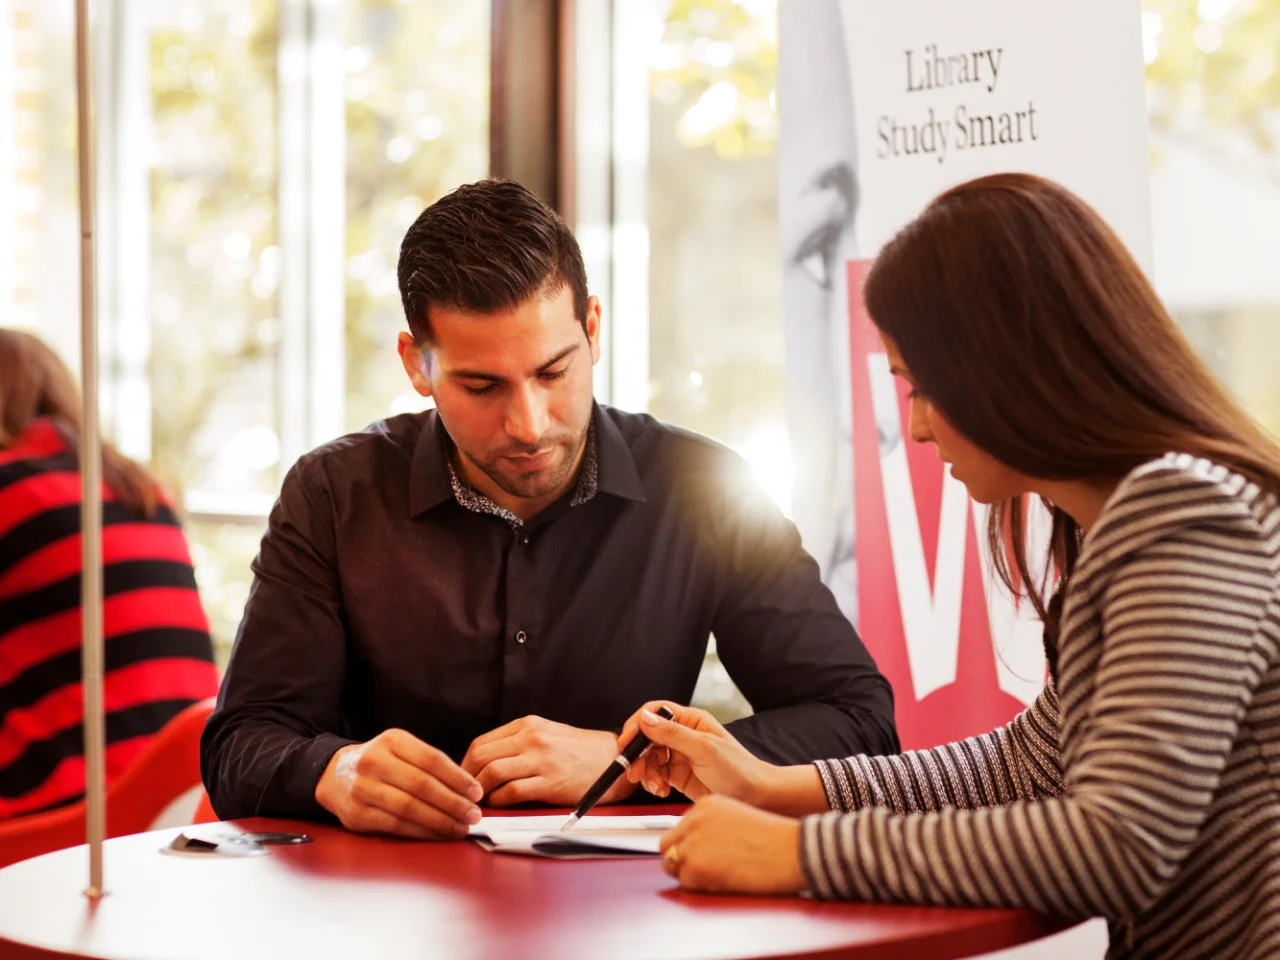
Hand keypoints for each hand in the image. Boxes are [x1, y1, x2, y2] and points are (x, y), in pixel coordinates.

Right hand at [314, 729, 482, 839]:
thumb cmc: (379, 764)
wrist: (334, 775)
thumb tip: (468, 789)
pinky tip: (438, 834)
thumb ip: (429, 764)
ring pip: (409, 808)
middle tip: (474, 814)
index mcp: (391, 740)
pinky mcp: (357, 814)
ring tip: (461, 827)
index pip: (432, 759)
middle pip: (422, 785)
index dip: (458, 778)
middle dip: (453, 803)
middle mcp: (373, 761)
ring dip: (440, 821)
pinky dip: (422, 832)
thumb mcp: (401, 750)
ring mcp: (362, 788)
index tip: (477, 792)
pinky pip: (396, 825)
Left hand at [461, 716, 638, 806]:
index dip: (465, 763)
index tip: (461, 778)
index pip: (482, 742)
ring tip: (477, 802)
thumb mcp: (547, 733)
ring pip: (493, 773)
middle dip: (465, 778)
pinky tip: (498, 805)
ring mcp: (541, 759)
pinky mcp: (551, 782)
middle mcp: (532, 738)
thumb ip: (518, 743)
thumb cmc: (580, 751)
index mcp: (528, 725)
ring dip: (479, 791)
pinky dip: (499, 800)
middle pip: (481, 756)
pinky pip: (512, 791)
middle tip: (462, 793)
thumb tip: (485, 763)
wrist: (614, 760)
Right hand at [618, 701, 773, 803]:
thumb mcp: (704, 749)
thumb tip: (645, 718)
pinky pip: (655, 774)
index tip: (626, 743)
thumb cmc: (739, 770)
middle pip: (647, 738)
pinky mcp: (678, 775)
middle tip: (634, 772)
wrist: (756, 797)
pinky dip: (653, 782)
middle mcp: (683, 735)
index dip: (636, 726)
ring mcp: (680, 755)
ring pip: (648, 758)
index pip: (655, 713)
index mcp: (691, 721)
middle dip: (638, 755)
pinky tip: (661, 790)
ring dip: (646, 772)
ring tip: (655, 786)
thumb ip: (673, 734)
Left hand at [659, 795, 805, 895]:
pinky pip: (685, 883)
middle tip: (703, 870)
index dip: (690, 845)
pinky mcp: (697, 866)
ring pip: (673, 865)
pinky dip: (701, 888)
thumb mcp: (738, 817)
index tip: (703, 855)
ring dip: (691, 875)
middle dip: (681, 859)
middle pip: (668, 845)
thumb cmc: (776, 839)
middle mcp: (695, 819)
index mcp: (705, 804)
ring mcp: (693, 842)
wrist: (792, 850)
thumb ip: (714, 826)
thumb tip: (700, 846)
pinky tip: (724, 882)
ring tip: (718, 876)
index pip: (680, 828)